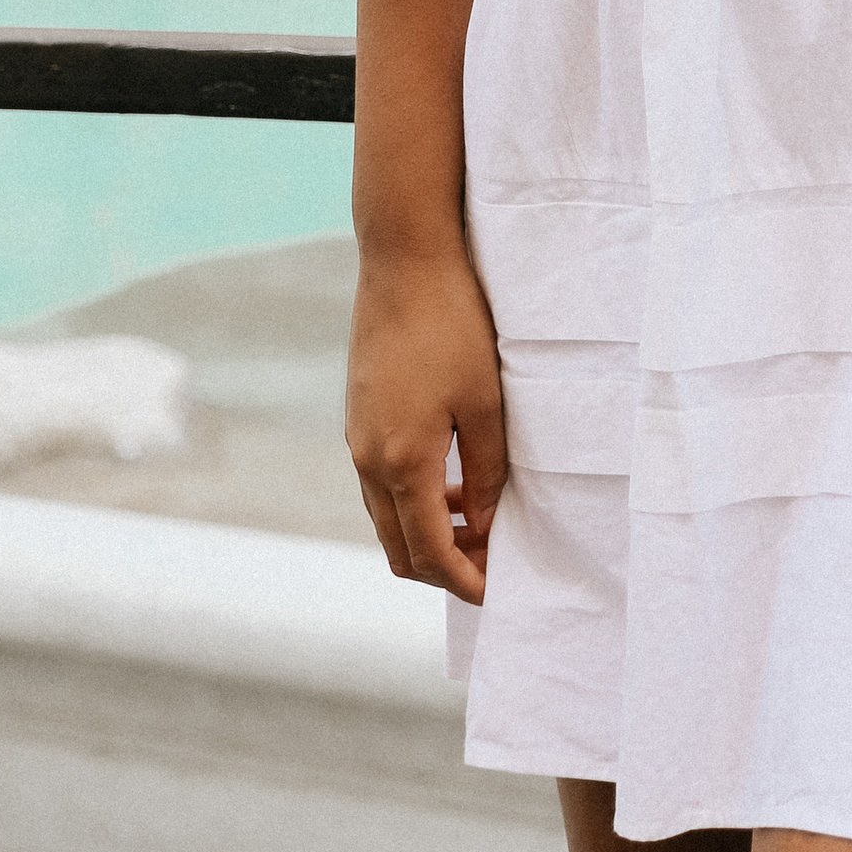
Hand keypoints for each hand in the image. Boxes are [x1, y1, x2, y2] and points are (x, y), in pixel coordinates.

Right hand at [346, 247, 507, 599]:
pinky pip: (380, 481)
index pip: (428, 553)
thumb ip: (486, 473)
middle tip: (488, 562)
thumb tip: (483, 526)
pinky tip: (451, 479)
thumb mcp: (486, 402)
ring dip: (426, 532)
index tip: (494, 592)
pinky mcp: (358, 416)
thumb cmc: (453, 324)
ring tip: (477, 522)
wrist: (404, 258)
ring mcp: (356, 438)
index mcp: (401, 463)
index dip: (463, 581)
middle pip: (398, 548)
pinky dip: (412, 499)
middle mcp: (368, 459)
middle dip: (442, 567)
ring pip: (386, 516)